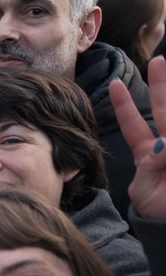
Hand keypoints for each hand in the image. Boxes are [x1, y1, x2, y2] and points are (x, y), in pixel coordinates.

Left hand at [112, 55, 165, 218]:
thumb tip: (165, 144)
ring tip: (162, 116)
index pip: (134, 125)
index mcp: (148, 155)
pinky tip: (163, 151)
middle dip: (161, 87)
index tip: (115, 85)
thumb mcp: (143, 190)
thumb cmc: (157, 212)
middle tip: (158, 62)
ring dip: (165, 114)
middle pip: (164, 112)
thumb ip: (150, 167)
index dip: (125, 106)